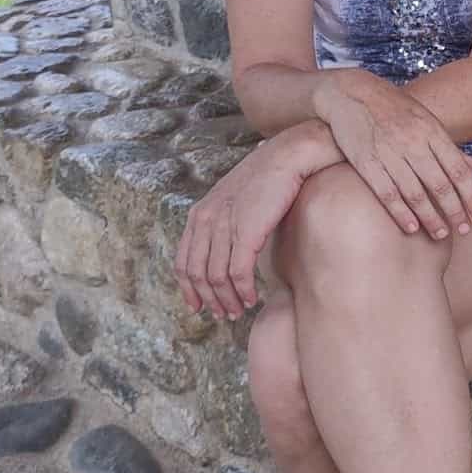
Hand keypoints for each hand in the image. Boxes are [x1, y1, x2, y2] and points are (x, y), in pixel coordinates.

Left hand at [175, 125, 327, 319]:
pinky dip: (243, 291)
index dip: (188, 289)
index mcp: (200, 213)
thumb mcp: (234, 200)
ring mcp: (225, 226)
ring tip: (238, 310)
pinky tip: (252, 298)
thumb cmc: (267, 179)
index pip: (183, 261)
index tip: (198, 306)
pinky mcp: (247, 231)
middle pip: (197, 274)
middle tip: (223, 314)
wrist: (288, 157)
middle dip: (209, 300)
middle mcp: (206, 220)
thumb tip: (225, 250)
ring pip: (216, 278)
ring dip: (227, 300)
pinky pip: (238, 273)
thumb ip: (224, 223)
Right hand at [315, 69, 471, 240]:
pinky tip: (411, 228)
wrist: (350, 93)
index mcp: (431, 131)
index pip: (459, 169)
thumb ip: (446, 145)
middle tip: (463, 230)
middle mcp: (413, 142)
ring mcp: (389, 152)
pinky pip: (387, 193)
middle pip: (440, 185)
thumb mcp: (424, 118)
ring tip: (440, 234)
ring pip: (415, 193)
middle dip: (454, 212)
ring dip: (430, 218)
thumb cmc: (392, 108)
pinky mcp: (366, 162)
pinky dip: (400, 213)